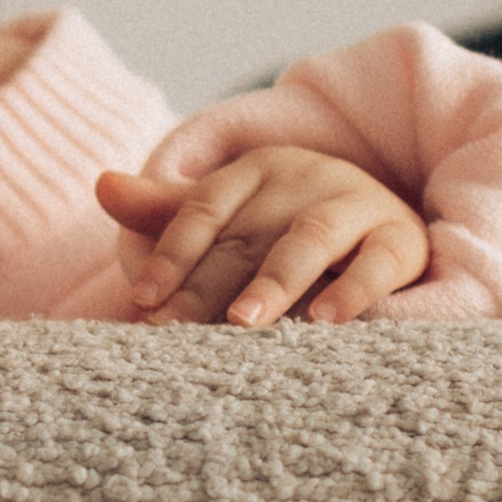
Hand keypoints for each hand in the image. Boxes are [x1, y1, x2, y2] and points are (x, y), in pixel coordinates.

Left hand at [95, 149, 428, 326]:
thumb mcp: (234, 213)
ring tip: (244, 322)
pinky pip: (378, 262)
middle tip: (172, 331)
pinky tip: (326, 320)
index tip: (141, 300)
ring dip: (275, 280)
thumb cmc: (290, 222)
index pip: (203, 209)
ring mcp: (355, 204)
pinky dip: (354, 289)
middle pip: (247, 235)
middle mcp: (304, 178)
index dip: (170, 252)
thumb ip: (169, 210)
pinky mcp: (400, 238)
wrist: (386, 215)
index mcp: (256, 170)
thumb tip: (101, 183)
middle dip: (206, 286)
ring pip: (309, 239)